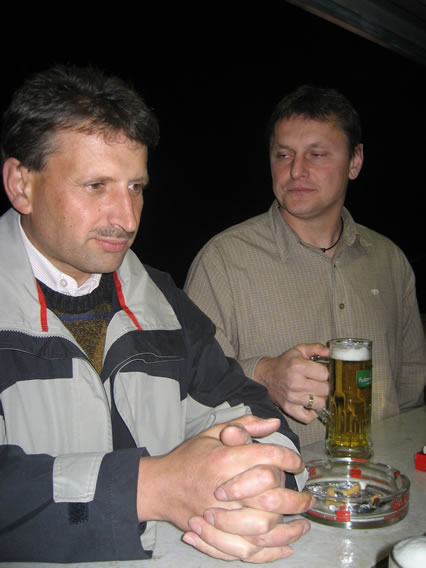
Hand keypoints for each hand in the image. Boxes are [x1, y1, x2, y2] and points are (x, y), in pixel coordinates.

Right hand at [137, 415, 312, 561]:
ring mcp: (218, 517)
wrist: (160, 486)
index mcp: (223, 460)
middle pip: (270, 496)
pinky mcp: (214, 536)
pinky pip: (248, 551)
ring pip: (263, 528)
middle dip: (295, 499)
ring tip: (302, 523)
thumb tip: (275, 424)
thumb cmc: (189, 458)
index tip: (297, 463)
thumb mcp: (212, 433)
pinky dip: (270, 552)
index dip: (288, 458)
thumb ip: (244, 426)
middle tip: (307, 498)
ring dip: (289, 529)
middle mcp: (223, 489)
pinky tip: (286, 547)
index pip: (267, 458)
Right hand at [254, 343, 329, 422]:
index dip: (328, 372)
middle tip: (320, 381)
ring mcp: (292, 398)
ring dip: (320, 398)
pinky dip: (312, 412)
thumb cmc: (285, 363)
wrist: (267, 375)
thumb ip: (316, 348)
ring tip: (315, 391)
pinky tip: (311, 403)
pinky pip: (308, 417)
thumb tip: (331, 352)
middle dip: (326, 385)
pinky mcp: (289, 408)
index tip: (324, 372)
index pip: (326, 374)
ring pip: (320, 403)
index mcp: (298, 366)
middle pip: (325, 389)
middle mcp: (295, 383)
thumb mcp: (299, 350)